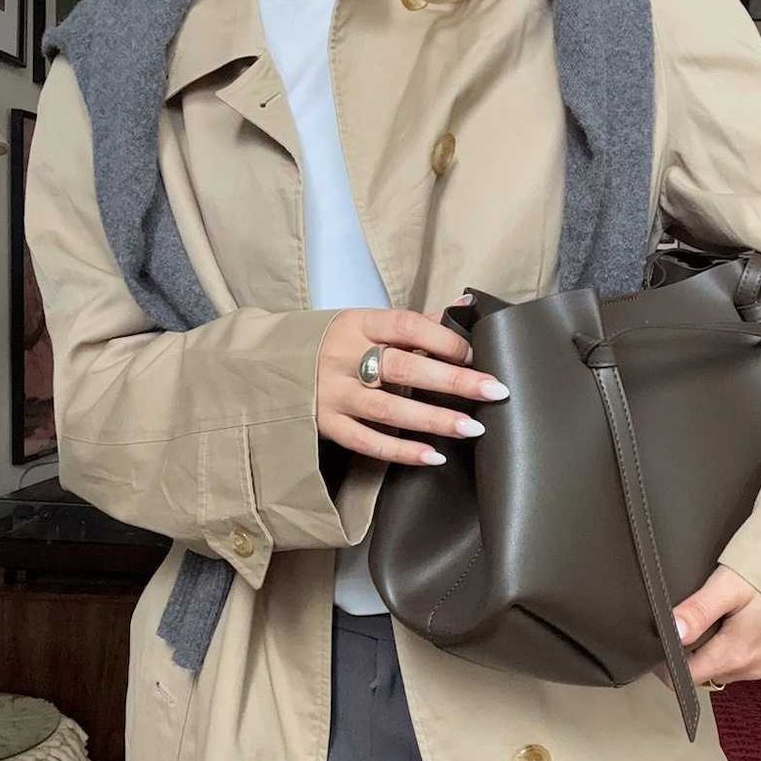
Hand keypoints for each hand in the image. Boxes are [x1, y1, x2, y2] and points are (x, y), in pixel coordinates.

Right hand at [317, 295, 508, 466]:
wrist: (267, 365)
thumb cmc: (333, 343)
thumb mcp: (366, 323)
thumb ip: (417, 321)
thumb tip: (466, 305)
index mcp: (357, 324)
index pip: (406, 326)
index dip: (443, 339)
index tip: (475, 354)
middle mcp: (344, 357)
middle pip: (403, 367)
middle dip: (452, 380)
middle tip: (493, 390)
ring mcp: (332, 394)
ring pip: (388, 408)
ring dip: (434, 419)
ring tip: (473, 427)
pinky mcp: (325, 425)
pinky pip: (368, 441)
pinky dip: (402, 450)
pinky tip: (434, 455)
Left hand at [654, 564, 760, 688]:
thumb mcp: (729, 586)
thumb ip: (699, 610)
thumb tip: (670, 631)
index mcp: (734, 656)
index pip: (687, 676)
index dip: (667, 661)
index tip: (654, 640)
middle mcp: (750, 668)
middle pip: (704, 671)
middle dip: (685, 653)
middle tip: (674, 620)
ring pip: (722, 665)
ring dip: (708, 648)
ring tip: (698, 616)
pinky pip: (741, 658)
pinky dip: (728, 644)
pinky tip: (726, 619)